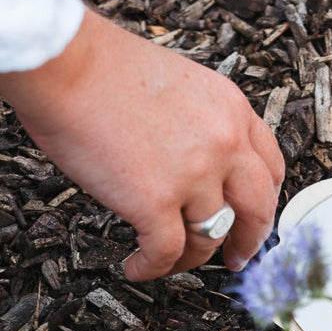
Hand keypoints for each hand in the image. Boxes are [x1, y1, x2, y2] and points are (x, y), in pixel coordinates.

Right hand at [0, 7, 283, 279]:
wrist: (61, 62)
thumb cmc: (100, 65)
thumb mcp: (181, 83)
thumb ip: (201, 123)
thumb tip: (194, 161)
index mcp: (232, 110)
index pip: (269, 168)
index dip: (264, 200)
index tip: (254, 217)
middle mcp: (224, 144)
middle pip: (256, 210)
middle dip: (248, 241)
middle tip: (235, 257)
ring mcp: (194, 177)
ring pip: (209, 238)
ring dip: (190, 258)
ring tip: (168, 261)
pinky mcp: (155, 203)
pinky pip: (166, 253)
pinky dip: (152, 268)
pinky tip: (137, 267)